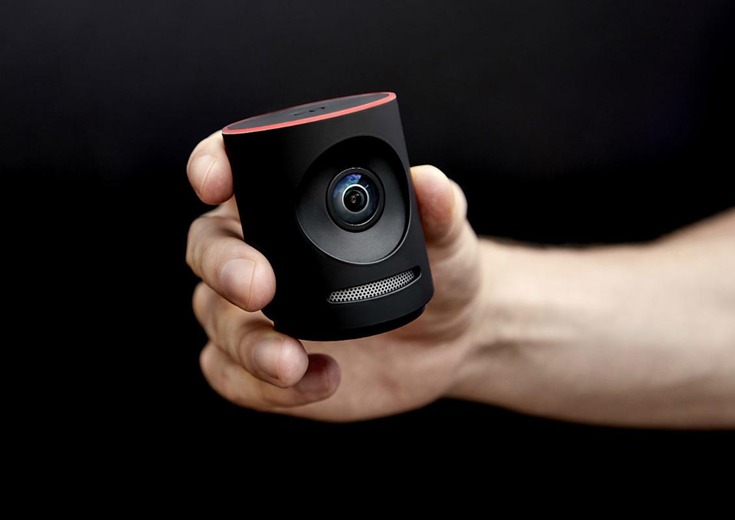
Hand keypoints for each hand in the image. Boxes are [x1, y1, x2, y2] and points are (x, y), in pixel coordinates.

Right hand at [186, 131, 482, 421]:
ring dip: (247, 343)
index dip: (211, 165)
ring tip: (292, 361)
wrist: (451, 338)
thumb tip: (430, 182)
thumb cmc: (440, 269)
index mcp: (293, 202)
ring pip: (215, 317)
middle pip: (207, 246)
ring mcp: (258, 310)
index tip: (213, 184)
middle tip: (259, 290)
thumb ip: (439, 209)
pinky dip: (262, 385)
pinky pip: (233, 375)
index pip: (236, 167)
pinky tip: (317, 380)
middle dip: (223, 265)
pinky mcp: (263, 362)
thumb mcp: (446, 238)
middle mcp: (264, 250)